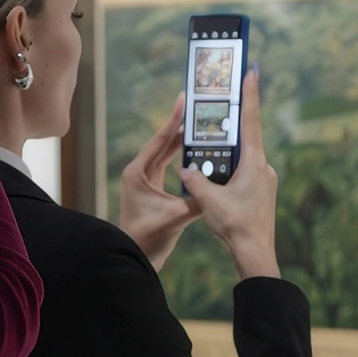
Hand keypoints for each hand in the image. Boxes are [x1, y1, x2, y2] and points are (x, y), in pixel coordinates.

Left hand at [118, 93, 201, 270]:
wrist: (136, 257)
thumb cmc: (149, 238)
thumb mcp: (176, 217)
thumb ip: (198, 200)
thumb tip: (220, 187)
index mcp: (138, 172)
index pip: (159, 141)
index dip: (172, 120)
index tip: (182, 100)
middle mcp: (139, 172)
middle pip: (162, 143)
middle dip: (180, 127)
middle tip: (196, 109)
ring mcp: (144, 179)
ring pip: (165, 153)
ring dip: (181, 141)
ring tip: (199, 126)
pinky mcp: (151, 188)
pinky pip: (167, 165)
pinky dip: (180, 157)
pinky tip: (195, 150)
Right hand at [177, 68, 281, 279]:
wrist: (255, 253)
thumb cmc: (236, 225)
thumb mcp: (209, 200)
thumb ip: (196, 180)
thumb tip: (185, 169)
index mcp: (254, 163)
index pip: (251, 121)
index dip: (250, 95)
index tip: (252, 72)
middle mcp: (263, 168)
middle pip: (246, 138)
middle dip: (233, 123)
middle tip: (223, 104)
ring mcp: (264, 180)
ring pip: (244, 158)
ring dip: (229, 152)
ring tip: (212, 151)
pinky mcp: (261, 192)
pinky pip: (244, 172)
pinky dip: (231, 170)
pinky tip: (218, 179)